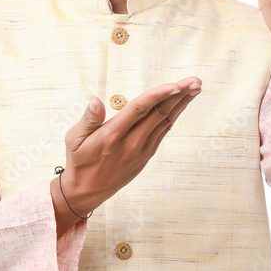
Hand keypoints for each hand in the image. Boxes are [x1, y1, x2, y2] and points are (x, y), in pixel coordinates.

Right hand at [54, 77, 202, 219]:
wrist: (87, 190)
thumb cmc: (79, 160)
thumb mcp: (74, 139)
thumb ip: (88, 119)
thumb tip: (96, 100)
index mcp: (112, 135)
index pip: (140, 109)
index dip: (159, 95)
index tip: (176, 85)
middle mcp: (131, 142)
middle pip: (159, 113)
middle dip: (179, 95)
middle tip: (195, 80)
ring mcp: (142, 149)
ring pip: (165, 121)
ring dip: (182, 103)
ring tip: (196, 87)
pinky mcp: (147, 154)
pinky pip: (164, 130)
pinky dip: (174, 114)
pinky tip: (182, 103)